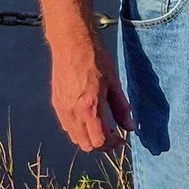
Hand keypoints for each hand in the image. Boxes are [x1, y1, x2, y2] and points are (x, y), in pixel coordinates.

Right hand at [48, 30, 133, 151]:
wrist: (71, 43)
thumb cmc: (95, 59)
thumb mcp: (114, 82)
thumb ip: (122, 108)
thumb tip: (131, 127)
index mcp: (90, 107)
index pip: (100, 141)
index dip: (113, 144)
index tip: (121, 138)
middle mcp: (73, 112)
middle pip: (87, 145)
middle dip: (102, 145)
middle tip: (113, 135)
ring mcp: (62, 108)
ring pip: (75, 138)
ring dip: (89, 138)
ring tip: (102, 127)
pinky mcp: (56, 103)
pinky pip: (67, 126)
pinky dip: (78, 130)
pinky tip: (89, 118)